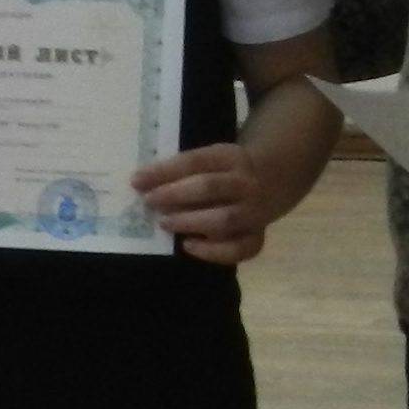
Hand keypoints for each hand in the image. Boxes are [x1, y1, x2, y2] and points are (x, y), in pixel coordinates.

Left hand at [136, 143, 289, 266]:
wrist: (271, 181)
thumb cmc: (226, 172)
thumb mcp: (212, 159)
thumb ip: (183, 170)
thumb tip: (142, 183)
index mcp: (231, 157)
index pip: (196, 161)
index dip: (165, 171)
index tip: (137, 180)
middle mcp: (246, 184)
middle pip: (210, 187)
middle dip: (175, 195)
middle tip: (149, 202)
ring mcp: (255, 212)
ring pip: (223, 220)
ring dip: (190, 222)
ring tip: (164, 222)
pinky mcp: (258, 237)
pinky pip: (239, 249)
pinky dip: (212, 251)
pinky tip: (188, 246)